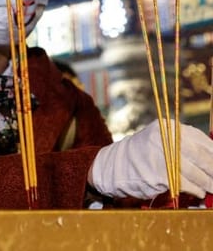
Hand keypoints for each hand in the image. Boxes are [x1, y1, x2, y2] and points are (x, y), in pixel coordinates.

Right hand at [88, 119, 212, 199]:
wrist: (115, 164)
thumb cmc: (145, 154)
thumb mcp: (163, 140)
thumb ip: (186, 145)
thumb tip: (212, 158)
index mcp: (170, 128)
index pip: (203, 141)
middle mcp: (166, 139)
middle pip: (202, 157)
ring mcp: (161, 156)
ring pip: (195, 172)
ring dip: (207, 183)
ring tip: (211, 187)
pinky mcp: (158, 174)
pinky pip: (185, 183)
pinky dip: (195, 189)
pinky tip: (198, 191)